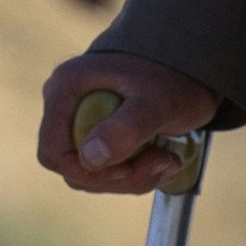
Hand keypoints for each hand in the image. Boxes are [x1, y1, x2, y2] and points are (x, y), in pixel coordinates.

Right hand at [35, 50, 216, 194]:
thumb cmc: (173, 77)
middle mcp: (65, 105)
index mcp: (66, 88)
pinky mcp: (96, 133)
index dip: (88, 172)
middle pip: (74, 167)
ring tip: (168, 161)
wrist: (191, 66)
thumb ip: (125, 129)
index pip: (54, 151)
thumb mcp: (156, 103)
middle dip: (120, 177)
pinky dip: (136, 175)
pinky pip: (105, 169)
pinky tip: (163, 160)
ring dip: (132, 179)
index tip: (129, 169)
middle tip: (162, 163)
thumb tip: (90, 159)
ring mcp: (79, 119)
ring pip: (91, 173)